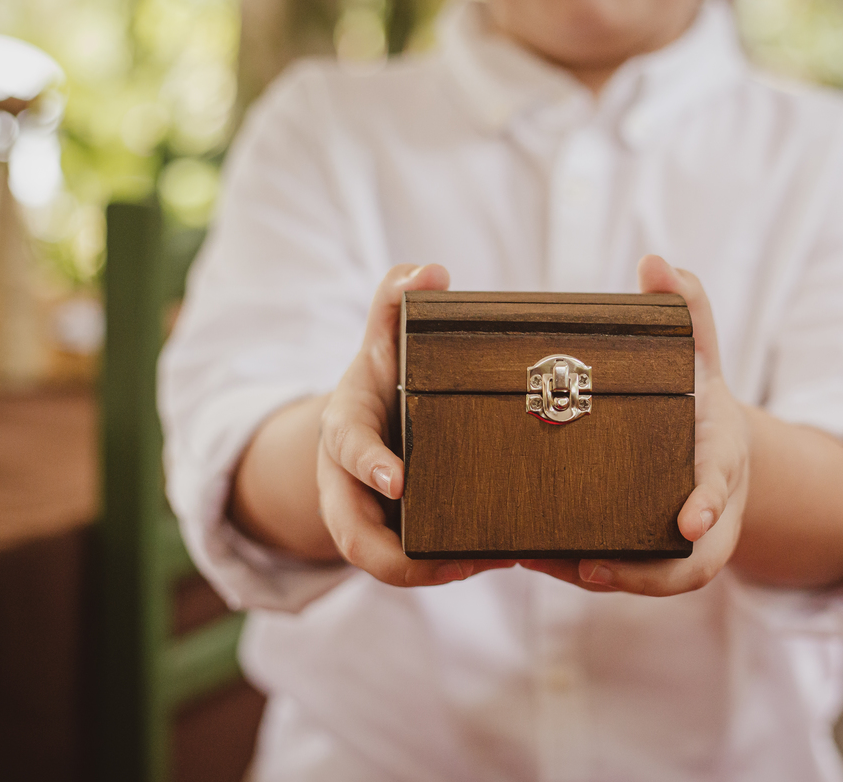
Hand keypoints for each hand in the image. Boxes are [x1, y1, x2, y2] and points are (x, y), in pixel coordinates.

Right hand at [318, 263, 515, 584]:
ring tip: (484, 563)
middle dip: (395, 557)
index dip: (369, 465)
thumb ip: (397, 296)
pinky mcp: (393, 533)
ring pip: (381, 560)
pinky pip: (410, 562)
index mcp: (345, 425)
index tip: (399, 481)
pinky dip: (447, 566)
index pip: (346, 446)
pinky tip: (498, 557)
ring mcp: (367, 512)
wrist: (371, 413)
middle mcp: (347, 477)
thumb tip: (431, 269)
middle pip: (352, 534)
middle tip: (454, 563)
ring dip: (428, 571)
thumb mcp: (385, 333)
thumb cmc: (384, 370)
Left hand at [522, 255, 751, 594]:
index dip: (708, 506)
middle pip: (687, 564)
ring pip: (648, 577)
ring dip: (595, 574)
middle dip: (641, 573)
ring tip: (539, 559)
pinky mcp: (647, 554)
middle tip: (587, 565)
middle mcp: (706, 512)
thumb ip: (687, 307)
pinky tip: (532, 556)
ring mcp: (677, 540)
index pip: (721, 489)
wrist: (712, 447)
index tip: (690, 522)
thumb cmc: (699, 397)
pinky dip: (580, 570)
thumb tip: (655, 261)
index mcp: (721, 462)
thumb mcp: (701, 351)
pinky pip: (622, 573)